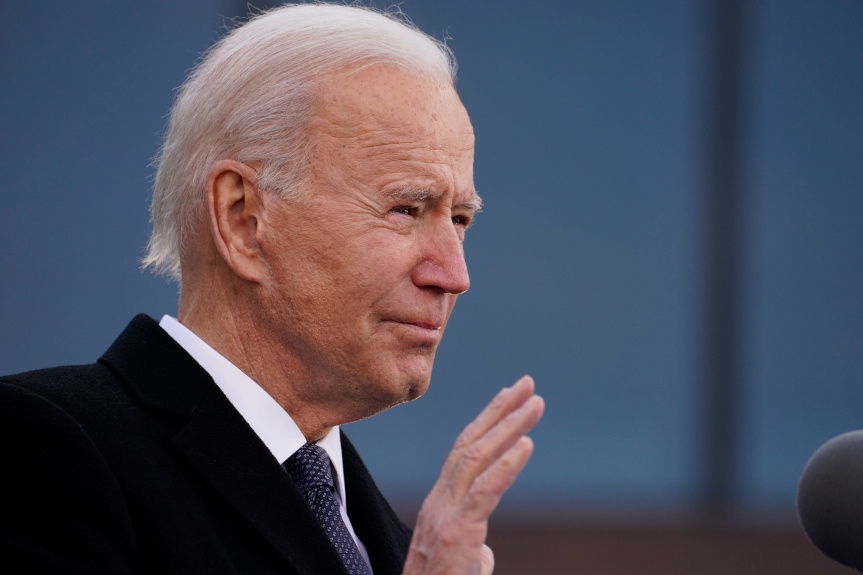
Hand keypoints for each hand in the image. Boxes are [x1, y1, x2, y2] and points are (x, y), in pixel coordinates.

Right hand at [402, 375, 544, 574]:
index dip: (487, 421)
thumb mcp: (456, 566)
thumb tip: (483, 553)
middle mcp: (439, 501)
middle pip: (471, 443)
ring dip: (509, 426)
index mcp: (440, 505)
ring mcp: (445, 515)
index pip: (464, 452)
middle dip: (500, 409)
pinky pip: (484, 492)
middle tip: (527, 383)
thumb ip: (468, 549)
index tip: (510, 397)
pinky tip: (527, 445)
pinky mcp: (457, 534)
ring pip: (477, 457)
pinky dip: (507, 465)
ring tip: (535, 403)